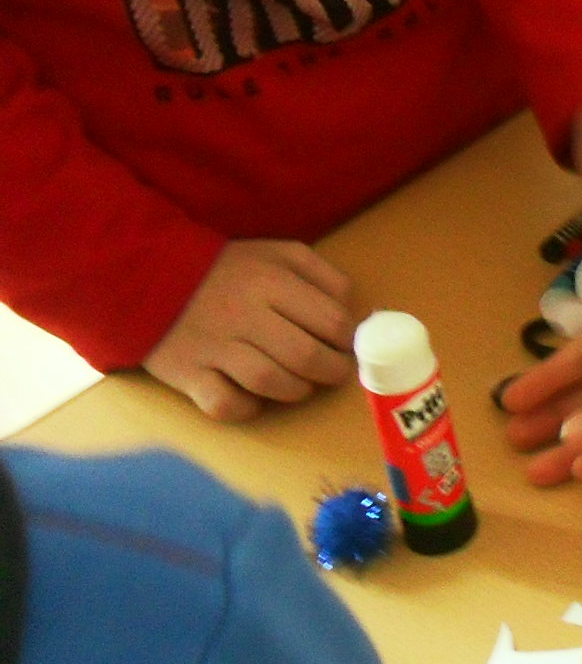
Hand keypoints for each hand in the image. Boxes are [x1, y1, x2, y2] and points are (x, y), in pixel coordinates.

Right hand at [143, 241, 355, 420]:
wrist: (147, 277)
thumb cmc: (228, 269)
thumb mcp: (280, 254)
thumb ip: (322, 276)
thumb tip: (353, 312)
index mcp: (272, 281)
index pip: (331, 321)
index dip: (348, 339)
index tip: (347, 345)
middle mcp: (245, 315)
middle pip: (306, 356)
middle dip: (332, 371)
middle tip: (334, 372)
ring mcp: (214, 347)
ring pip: (271, 383)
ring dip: (297, 391)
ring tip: (302, 385)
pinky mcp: (187, 374)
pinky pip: (225, 404)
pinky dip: (247, 408)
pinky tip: (255, 398)